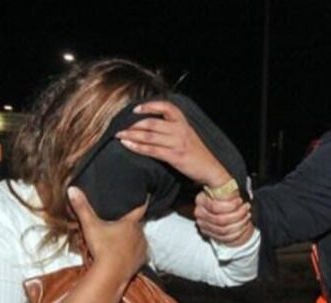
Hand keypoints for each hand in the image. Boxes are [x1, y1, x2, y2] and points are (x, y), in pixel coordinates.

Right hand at [67, 187, 147, 274]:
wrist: (111, 274)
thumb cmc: (102, 248)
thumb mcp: (90, 226)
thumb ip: (82, 207)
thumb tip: (72, 189)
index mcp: (130, 223)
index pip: (139, 209)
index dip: (140, 203)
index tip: (144, 199)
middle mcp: (140, 234)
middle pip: (137, 226)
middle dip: (130, 225)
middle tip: (119, 226)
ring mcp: (142, 248)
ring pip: (139, 239)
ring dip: (132, 239)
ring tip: (120, 241)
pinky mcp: (141, 261)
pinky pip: (139, 254)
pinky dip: (133, 253)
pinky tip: (124, 254)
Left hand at [115, 101, 230, 187]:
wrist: (212, 169)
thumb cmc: (198, 153)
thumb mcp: (188, 135)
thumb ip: (173, 128)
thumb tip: (151, 126)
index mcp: (183, 122)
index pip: (166, 107)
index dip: (150, 106)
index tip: (135, 109)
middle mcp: (180, 130)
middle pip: (152, 122)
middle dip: (133, 124)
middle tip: (119, 126)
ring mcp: (177, 143)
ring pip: (149, 136)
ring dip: (131, 135)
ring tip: (119, 135)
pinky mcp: (175, 156)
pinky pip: (152, 150)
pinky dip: (138, 147)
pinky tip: (128, 145)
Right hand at [193, 191, 253, 245]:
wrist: (225, 209)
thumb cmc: (226, 198)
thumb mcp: (226, 190)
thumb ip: (227, 192)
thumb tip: (234, 195)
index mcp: (201, 200)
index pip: (215, 207)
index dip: (230, 206)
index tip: (240, 201)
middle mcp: (199, 213)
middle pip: (220, 220)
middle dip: (237, 215)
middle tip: (246, 208)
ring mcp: (204, 225)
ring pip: (224, 230)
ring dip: (239, 223)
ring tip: (247, 215)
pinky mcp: (209, 234)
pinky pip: (225, 237)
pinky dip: (237, 232)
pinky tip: (244, 225)